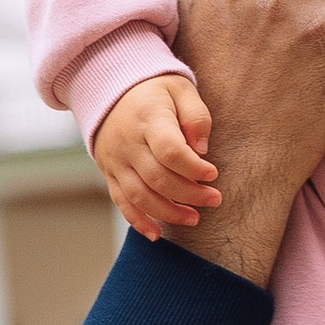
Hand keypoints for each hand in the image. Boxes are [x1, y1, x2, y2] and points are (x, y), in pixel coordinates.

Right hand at [92, 72, 218, 238]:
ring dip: (168, 212)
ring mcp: (116, 161)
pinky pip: (121, 202)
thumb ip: (196, 116)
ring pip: (139, 195)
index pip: (170, 151)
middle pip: (158, 178)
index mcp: (148, 119)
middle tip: (214, 199)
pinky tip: (156, 234)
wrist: (110, 90)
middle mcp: (128, 143)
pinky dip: (138, 221)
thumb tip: (202, 149)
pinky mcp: (110, 174)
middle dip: (189, 194)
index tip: (213, 174)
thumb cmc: (155, 91)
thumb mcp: (181, 90)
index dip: (194, 168)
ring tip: (194, 218)